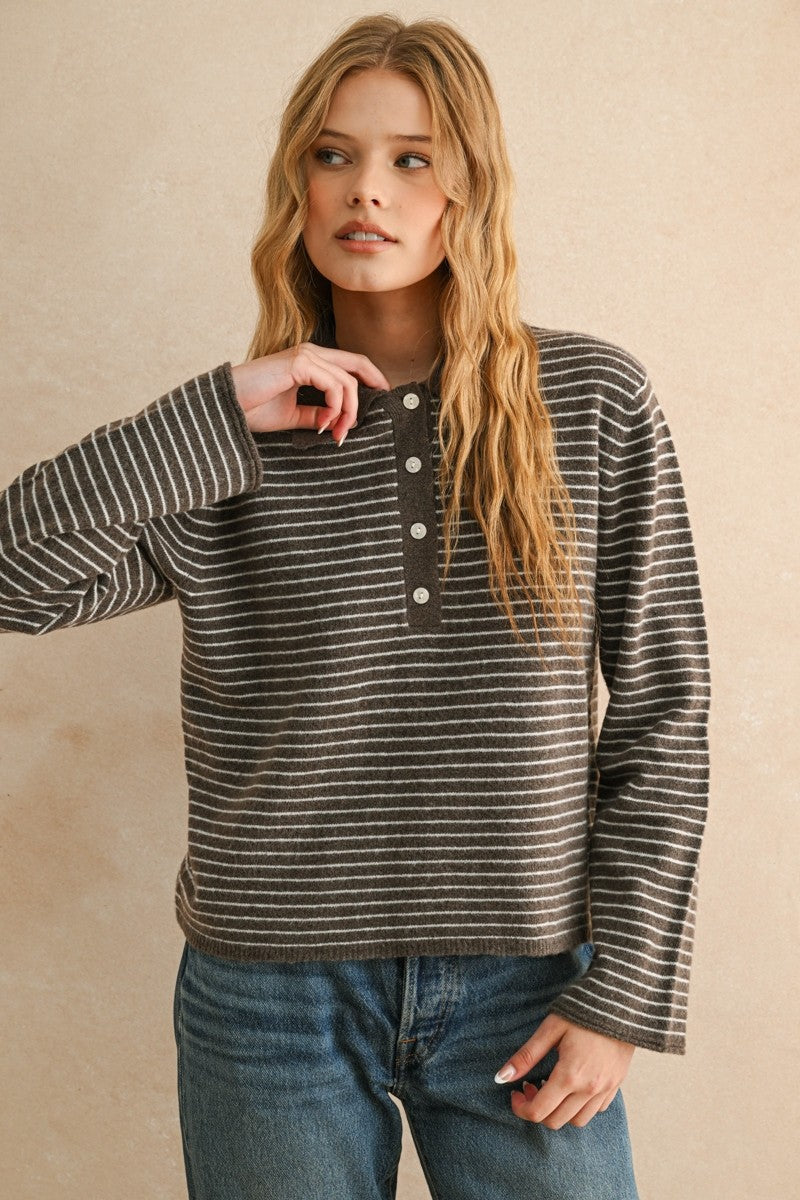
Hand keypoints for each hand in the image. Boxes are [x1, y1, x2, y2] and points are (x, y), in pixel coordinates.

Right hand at [230, 344, 389, 442]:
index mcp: (309, 361)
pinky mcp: (299, 364)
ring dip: (348, 412)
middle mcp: (311, 353)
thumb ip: (316, 414)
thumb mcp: (292, 415)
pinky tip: (324, 424)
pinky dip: (336, 407)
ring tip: (335, 433)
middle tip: (356, 426)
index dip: (372, 380)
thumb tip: (338, 422)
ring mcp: (305, 355)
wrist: (226, 408)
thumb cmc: (251, 409)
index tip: (378, 404)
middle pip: (358, 365)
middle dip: (367, 396)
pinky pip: (334, 385)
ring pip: (348, 381)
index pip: (352, 364)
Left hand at [495, 1013, 635, 1129]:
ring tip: (552, 1086)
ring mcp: (605, 1090)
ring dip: (559, 1111)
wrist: (621, 1003)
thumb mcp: (550, 1029)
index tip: (515, 1092)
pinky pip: (595, 1110)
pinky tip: (573, 1085)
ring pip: (577, 1121)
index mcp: (570, 1075)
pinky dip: (579, 1106)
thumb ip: (526, 1056)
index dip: (521, 1108)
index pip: (539, 1111)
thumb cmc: (582, 1011)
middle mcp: (589, 1089)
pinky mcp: (616, 1086)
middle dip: (537, 1109)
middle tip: (531, 1085)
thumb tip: (501, 1078)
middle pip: (556, 1121)